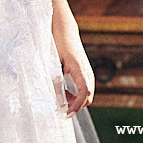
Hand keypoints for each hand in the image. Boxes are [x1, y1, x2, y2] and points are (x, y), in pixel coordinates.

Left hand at [52, 0, 93, 116]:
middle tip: (63, 112)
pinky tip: (64, 92)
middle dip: (77, 106)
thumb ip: (54, 80)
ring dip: (76, 100)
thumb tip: (56, 99)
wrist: (64, 28)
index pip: (85, 91)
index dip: (77, 105)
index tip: (67, 114)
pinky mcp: (84, 70)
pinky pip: (84, 87)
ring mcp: (86, 70)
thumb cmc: (57, 43)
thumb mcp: (53, 62)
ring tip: (61, 101)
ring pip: (87, 92)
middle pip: (89, 96)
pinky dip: (76, 94)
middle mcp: (86, 70)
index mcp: (78, 68)